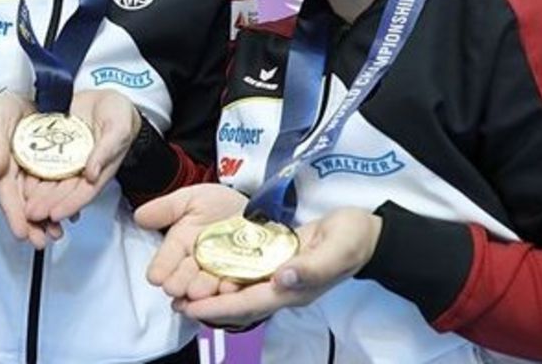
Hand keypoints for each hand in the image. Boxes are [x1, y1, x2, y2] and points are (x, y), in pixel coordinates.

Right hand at [0, 92, 61, 248]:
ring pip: (40, 199)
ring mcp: (30, 170)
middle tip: (44, 241)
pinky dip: (60, 197)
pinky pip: (52, 184)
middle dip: (34, 224)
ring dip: (48, 216)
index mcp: (1, 168)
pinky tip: (72, 209)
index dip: (14, 216)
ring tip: (58, 233)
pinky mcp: (44, 163)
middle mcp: (16, 174)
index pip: (7, 196)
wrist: (8, 99)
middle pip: (25, 204)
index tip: (22, 233)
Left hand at [22, 90, 141, 223]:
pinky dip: (34, 175)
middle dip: (48, 205)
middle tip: (32, 215)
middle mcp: (83, 170)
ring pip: (52, 182)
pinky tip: (21, 184)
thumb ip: (106, 151)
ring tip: (24, 206)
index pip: (85, 193)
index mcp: (101, 170)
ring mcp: (69, 161)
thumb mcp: (118, 128)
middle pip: (64, 192)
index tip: (55, 215)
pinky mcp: (57, 149)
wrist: (105, 95)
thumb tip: (92, 174)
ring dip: (39, 196)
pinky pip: (44, 164)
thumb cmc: (119, 113)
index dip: (70, 205)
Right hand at [135, 184, 248, 302]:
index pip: (166, 259)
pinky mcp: (242, 279)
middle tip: (174, 287)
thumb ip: (167, 208)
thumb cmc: (221, 204)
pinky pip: (235, 286)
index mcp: (181, 245)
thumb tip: (140, 216)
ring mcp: (220, 273)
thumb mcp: (192, 199)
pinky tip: (225, 289)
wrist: (258, 207)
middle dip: (180, 282)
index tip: (155, 277)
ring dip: (201, 290)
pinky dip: (229, 290)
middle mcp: (197, 263)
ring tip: (196, 291)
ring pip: (207, 285)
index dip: (161, 267)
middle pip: (185, 276)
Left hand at [169, 207, 382, 328]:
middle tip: (175, 300)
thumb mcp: (337, 249)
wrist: (366, 233)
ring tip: (184, 289)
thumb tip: (281, 278)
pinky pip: (249, 277)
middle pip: (239, 304)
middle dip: (208, 305)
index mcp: (294, 290)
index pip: (248, 305)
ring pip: (241, 292)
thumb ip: (311, 267)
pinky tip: (211, 270)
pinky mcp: (280, 266)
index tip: (189, 307)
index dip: (218, 308)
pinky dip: (227, 277)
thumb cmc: (352, 239)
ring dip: (214, 292)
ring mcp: (282, 280)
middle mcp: (284, 290)